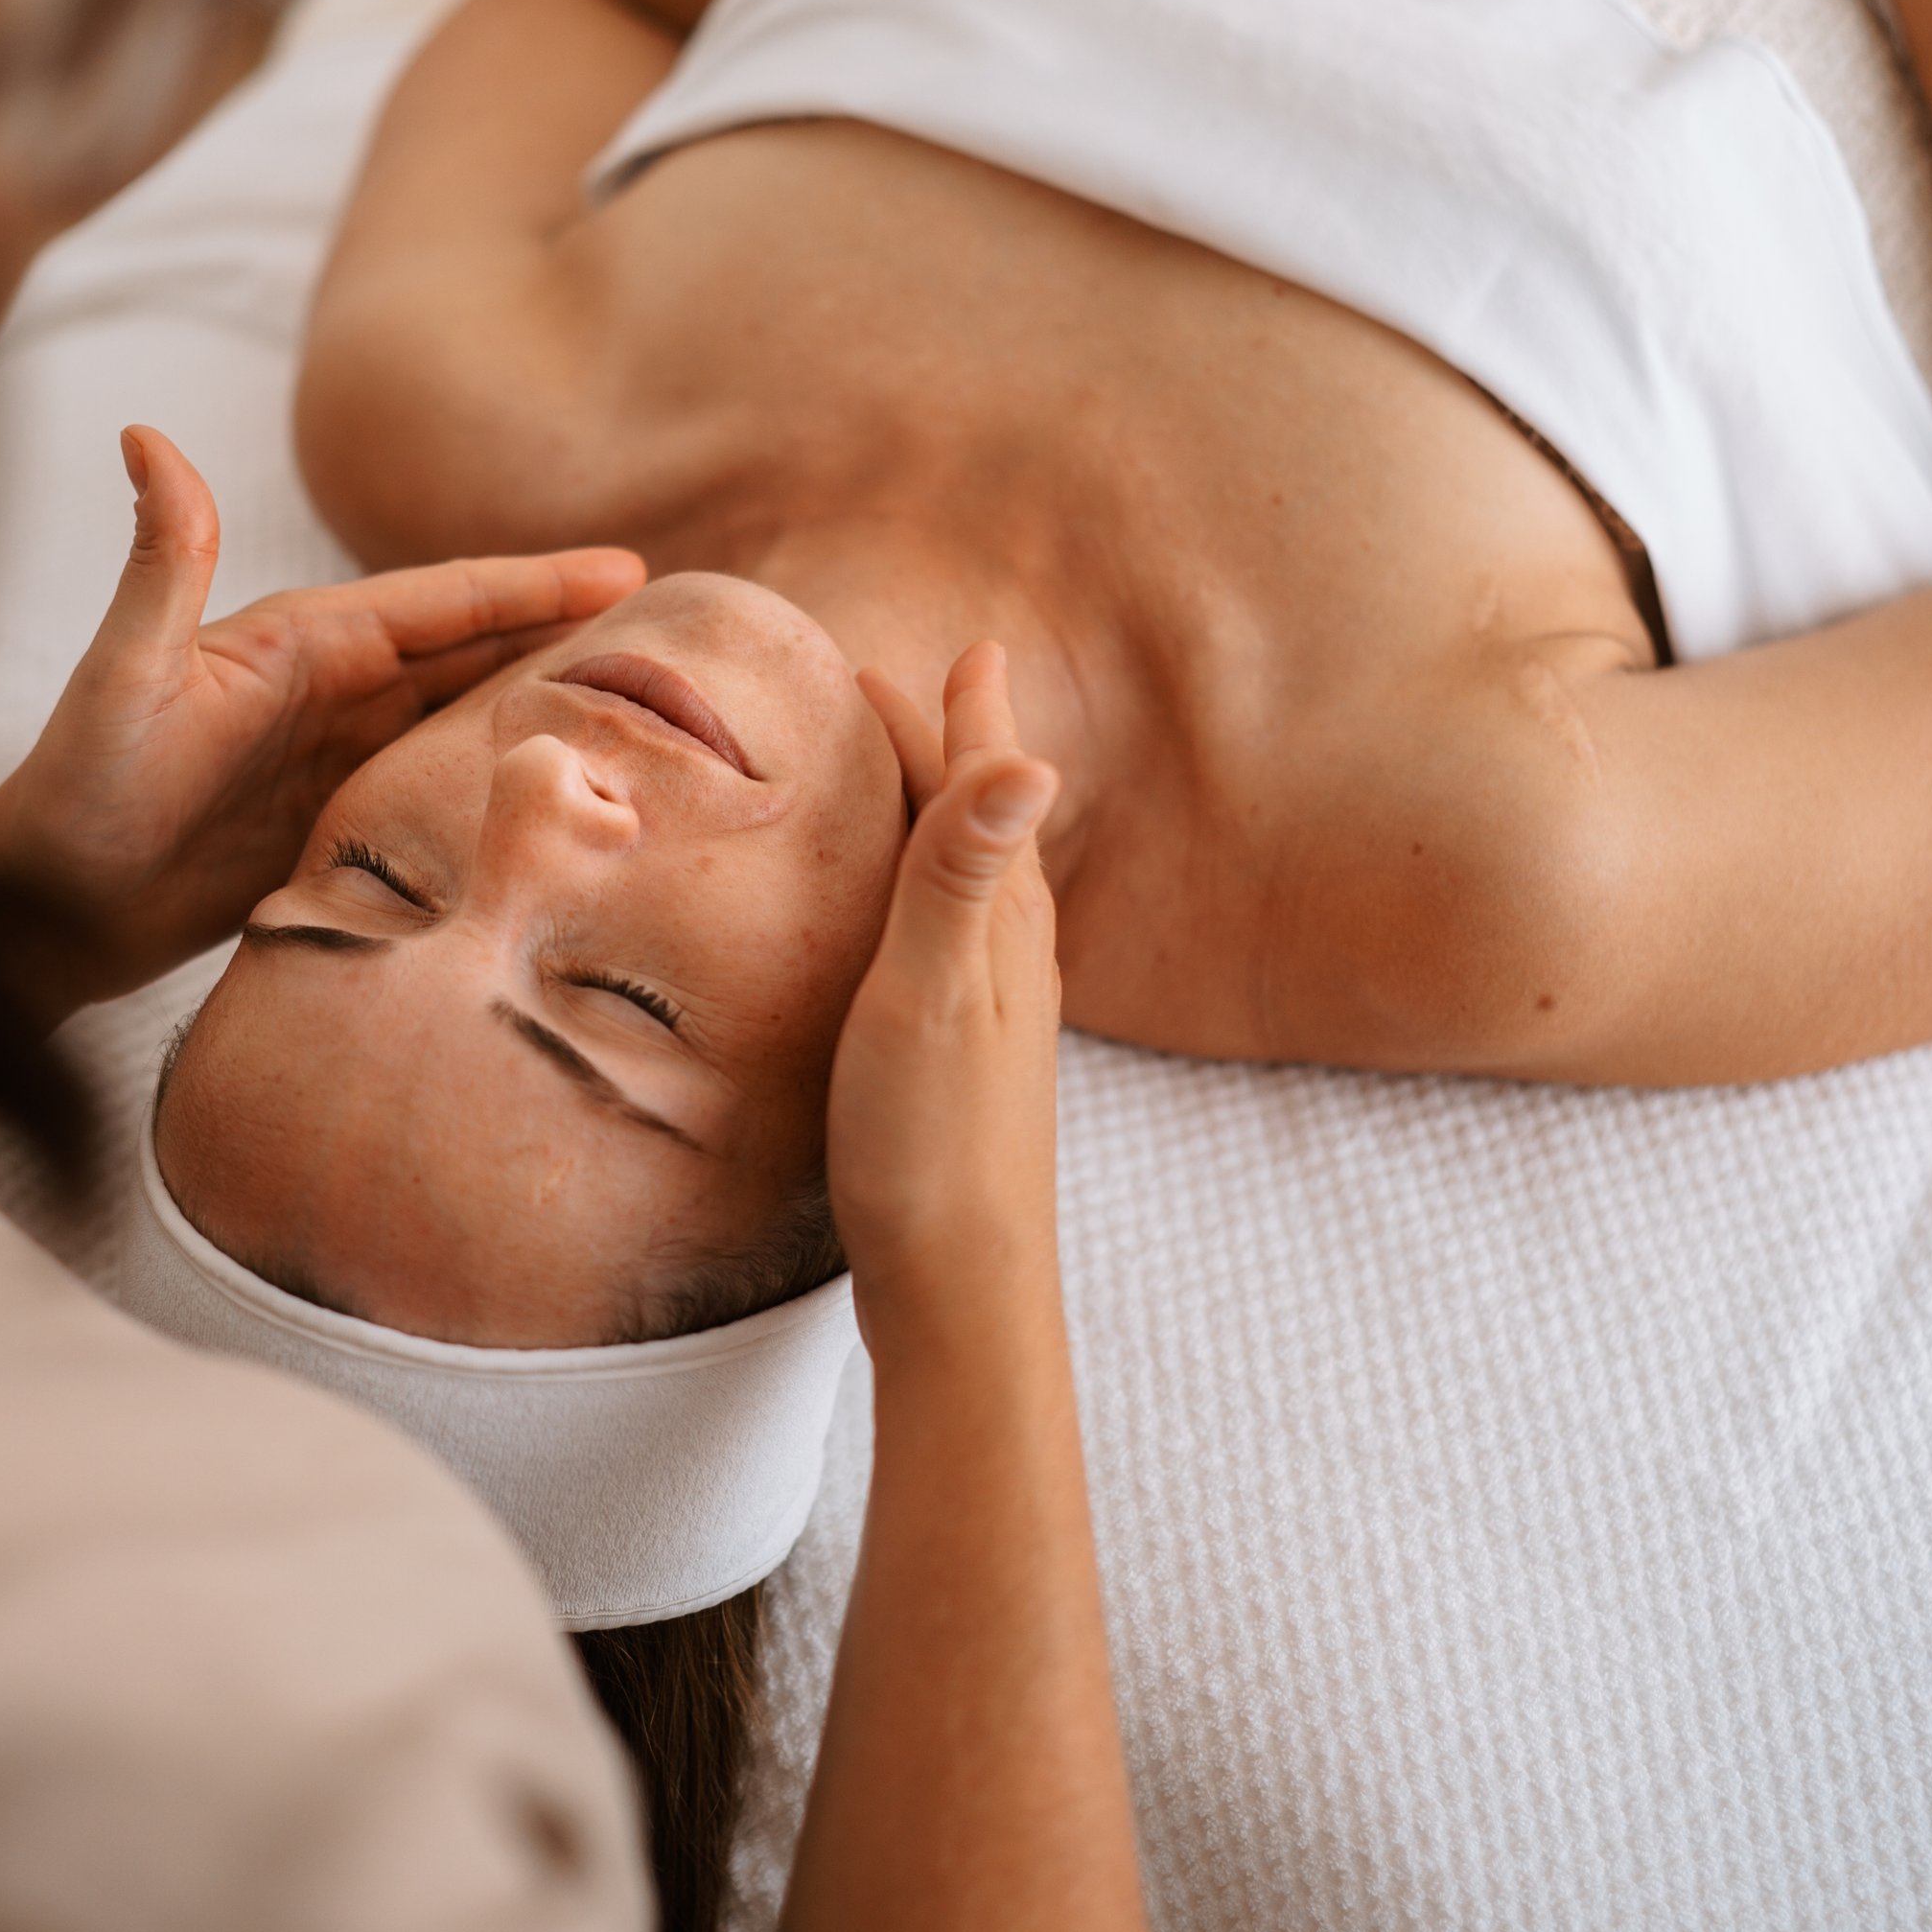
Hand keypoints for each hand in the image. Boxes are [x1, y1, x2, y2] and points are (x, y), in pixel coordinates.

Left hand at [0, 424, 642, 1010]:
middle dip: (568, 629)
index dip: (534, 583)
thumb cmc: (75, 792)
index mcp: (302, 640)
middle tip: (674, 625)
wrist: (39, 912)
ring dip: (548, 699)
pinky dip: (504, 775)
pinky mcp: (336, 820)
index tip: (628, 569)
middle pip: (475, 648)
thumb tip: (144, 433)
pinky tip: (559, 789)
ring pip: (468, 714)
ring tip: (645, 700)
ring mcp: (337, 755)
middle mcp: (330, 687)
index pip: (443, 601)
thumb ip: (162, 562)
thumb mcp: (125, 675)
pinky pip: (442, 787)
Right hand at [824, 642, 1061, 1348]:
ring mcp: (997, 1002)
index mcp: (1003, 918)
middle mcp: (1014, 948)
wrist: (963, 1286)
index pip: (978, 781)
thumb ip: (961, 874)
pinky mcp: (969, 1050)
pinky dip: (924, 885)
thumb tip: (1029, 755)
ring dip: (943, 811)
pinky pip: (951, 929)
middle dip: (952, 743)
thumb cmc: (935, 1143)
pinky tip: (903, 920)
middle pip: (980, 816)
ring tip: (914, 777)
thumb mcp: (931, 994)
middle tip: (920, 683)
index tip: (957, 646)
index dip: (955, 711)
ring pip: (970, 874)